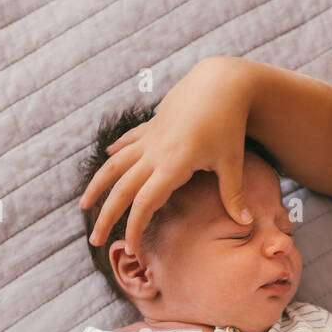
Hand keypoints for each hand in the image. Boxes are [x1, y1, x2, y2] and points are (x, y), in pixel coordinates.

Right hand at [79, 57, 256, 254]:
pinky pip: (129, 142)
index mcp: (171, 165)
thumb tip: (247, 224)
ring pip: (115, 165)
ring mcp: (150, 138)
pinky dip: (117, 152)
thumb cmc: (228, 122)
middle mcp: (154, 152)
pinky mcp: (153, 126)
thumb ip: (233, 194)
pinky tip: (108, 158)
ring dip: (98, 185)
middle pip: (121, 189)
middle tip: (95, 240)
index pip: (144, 203)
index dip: (135, 228)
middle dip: (107, 217)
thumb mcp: (232, 160)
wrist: (220, 82)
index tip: (132, 250)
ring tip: (84, 205)